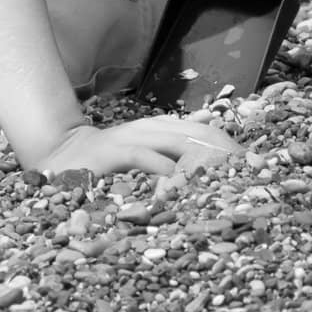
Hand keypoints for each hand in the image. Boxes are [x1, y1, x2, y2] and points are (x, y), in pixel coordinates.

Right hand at [36, 115, 239, 175]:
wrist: (58, 154)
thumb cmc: (104, 162)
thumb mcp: (141, 154)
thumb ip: (169, 152)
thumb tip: (203, 149)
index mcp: (158, 129)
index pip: (203, 130)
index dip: (229, 145)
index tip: (252, 167)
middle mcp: (148, 128)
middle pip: (197, 133)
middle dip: (225, 153)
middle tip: (247, 176)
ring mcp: (130, 137)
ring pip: (175, 140)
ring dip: (201, 159)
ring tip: (222, 179)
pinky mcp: (111, 152)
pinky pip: (142, 156)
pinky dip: (161, 168)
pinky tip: (176, 184)